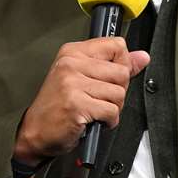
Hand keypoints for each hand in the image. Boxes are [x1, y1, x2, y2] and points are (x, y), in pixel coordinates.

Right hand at [14, 38, 149, 164]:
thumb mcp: (85, 79)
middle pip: (122, 72)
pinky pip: (111, 111)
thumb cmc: (58, 106)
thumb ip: (115, 66)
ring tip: (95, 110)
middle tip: (99, 99)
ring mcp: (72, 83)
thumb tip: (142, 57)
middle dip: (118, 91)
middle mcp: (71, 64)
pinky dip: (108, 121)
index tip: (110, 78)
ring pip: (119, 93)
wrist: (35, 132)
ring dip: (113, 108)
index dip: (122, 64)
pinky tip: (94, 120)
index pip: (116, 45)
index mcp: (73, 52)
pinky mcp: (76, 104)